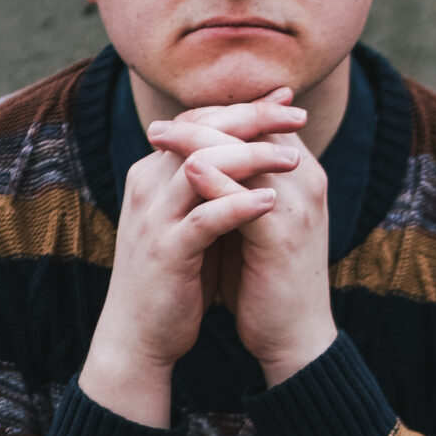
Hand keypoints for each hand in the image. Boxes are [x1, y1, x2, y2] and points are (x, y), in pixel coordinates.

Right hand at [79, 92, 302, 426]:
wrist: (137, 336)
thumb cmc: (171, 278)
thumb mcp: (187, 220)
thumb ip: (208, 185)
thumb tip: (249, 150)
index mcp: (153, 173)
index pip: (199, 121)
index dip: (244, 107)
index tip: (287, 99)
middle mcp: (147, 185)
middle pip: (201, 132)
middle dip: (253, 119)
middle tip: (298, 113)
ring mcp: (153, 218)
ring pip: (203, 166)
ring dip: (252, 157)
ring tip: (293, 158)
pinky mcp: (166, 251)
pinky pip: (205, 218)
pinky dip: (238, 205)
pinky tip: (270, 201)